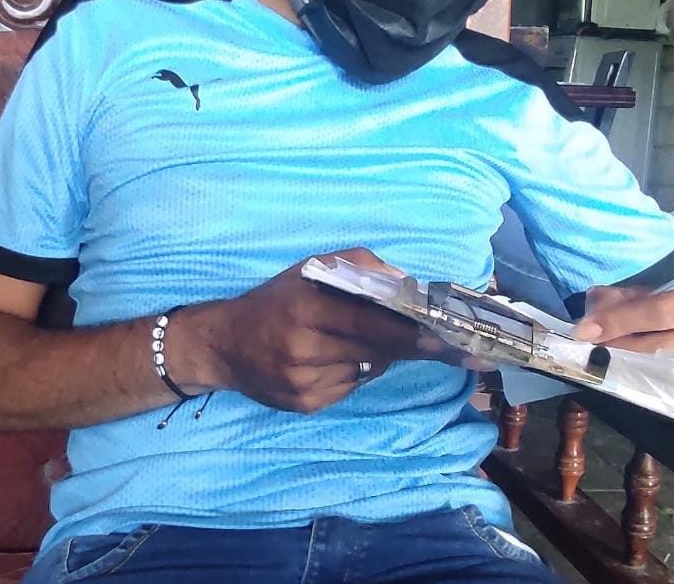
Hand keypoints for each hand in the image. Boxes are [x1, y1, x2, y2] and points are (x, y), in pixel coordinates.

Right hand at [179, 249, 427, 413]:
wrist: (223, 343)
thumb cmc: (276, 299)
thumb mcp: (312, 269)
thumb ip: (362, 267)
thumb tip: (410, 285)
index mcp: (307, 306)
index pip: (372, 322)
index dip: (414, 332)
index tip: (450, 339)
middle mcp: (304, 347)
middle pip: (377, 350)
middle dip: (410, 345)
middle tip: (449, 345)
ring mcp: (304, 382)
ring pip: (368, 370)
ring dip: (377, 356)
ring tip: (350, 339)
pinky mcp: (304, 405)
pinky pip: (350, 387)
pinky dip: (353, 373)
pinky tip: (331, 360)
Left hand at [572, 276, 673, 381]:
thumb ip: (639, 291)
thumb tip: (596, 301)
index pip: (662, 310)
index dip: (623, 319)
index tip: (587, 328)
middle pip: (662, 346)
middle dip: (620, 347)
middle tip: (588, 347)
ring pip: (666, 370)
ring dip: (627, 366)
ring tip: (598, 360)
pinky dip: (644, 380)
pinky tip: (622, 375)